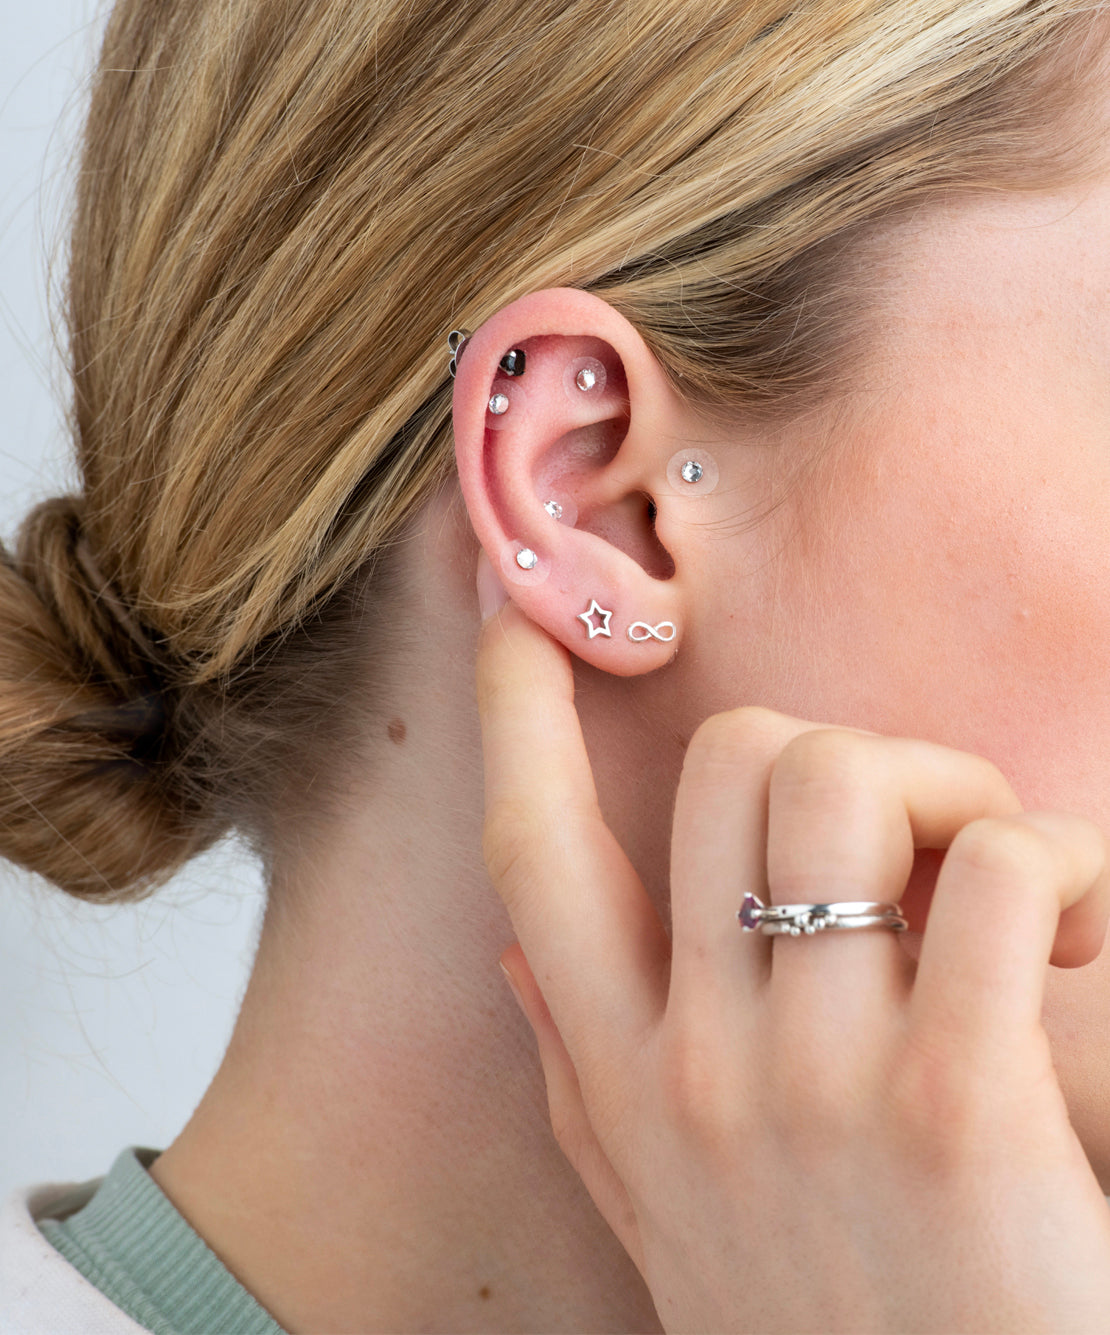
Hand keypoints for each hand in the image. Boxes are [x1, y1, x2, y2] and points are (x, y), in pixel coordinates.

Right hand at [476, 577, 1109, 1333]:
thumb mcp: (667, 1225)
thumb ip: (581, 1086)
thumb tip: (514, 957)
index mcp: (633, 1088)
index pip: (531, 853)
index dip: (513, 707)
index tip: (512, 599)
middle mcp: (703, 1070)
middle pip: (735, 766)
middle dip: (836, 749)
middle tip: (914, 836)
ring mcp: (820, 1086)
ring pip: (845, 784)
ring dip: (945, 789)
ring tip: (999, 883)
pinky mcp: (957, 1108)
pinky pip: (991, 874)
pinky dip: (1054, 862)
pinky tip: (1073, 937)